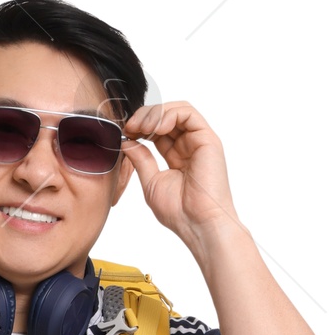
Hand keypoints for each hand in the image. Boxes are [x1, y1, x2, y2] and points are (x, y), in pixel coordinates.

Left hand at [121, 101, 240, 255]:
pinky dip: (169, 114)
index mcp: (177, 155)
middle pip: (166, 116)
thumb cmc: (179, 212)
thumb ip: (141, 160)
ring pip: (177, 110)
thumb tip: (126, 142)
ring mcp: (199, 141)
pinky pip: (188, 113)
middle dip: (144, 117)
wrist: (198, 224)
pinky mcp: (208, 139)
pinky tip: (156, 128)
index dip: (140, 126)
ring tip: (141, 128)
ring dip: (155, 114)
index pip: (157, 130)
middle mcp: (189, 145)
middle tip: (130, 127)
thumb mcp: (152, 183)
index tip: (125, 133)